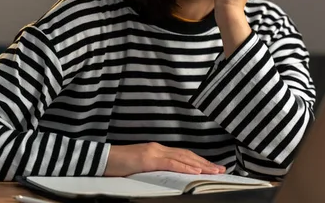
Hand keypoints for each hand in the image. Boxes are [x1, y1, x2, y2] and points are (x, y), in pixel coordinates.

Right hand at [104, 142, 225, 176]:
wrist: (102, 159)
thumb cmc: (119, 165)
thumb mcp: (141, 167)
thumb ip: (155, 169)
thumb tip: (170, 177)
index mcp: (157, 150)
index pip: (183, 155)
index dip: (199, 161)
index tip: (212, 167)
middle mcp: (158, 148)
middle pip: (187, 155)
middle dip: (205, 163)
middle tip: (221, 170)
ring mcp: (153, 152)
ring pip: (182, 158)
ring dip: (200, 165)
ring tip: (214, 171)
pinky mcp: (148, 159)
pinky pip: (170, 163)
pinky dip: (185, 167)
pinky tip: (195, 171)